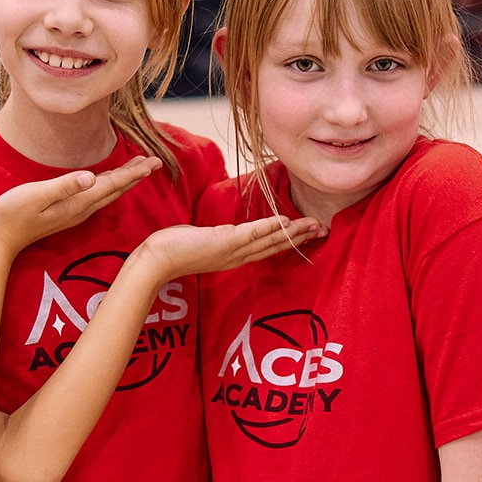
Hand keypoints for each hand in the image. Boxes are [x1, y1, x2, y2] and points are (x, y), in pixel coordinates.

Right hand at [0, 156, 161, 249]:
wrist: (0, 238)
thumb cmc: (13, 213)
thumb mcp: (36, 195)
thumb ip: (64, 186)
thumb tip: (91, 177)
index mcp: (78, 202)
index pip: (112, 184)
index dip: (134, 172)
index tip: (153, 161)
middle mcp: (81, 209)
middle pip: (116, 189)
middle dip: (136, 175)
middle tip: (155, 161)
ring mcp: (75, 212)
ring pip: (108, 193)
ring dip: (125, 180)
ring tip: (140, 169)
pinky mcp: (68, 212)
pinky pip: (97, 196)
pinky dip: (110, 185)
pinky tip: (111, 182)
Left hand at [132, 215, 325, 279]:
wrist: (157, 260)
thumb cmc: (174, 249)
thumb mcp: (202, 240)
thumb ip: (217, 236)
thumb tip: (223, 231)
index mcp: (234, 256)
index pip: (267, 247)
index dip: (289, 240)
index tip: (307, 232)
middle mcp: (238, 257)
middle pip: (276, 246)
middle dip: (300, 237)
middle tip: (323, 228)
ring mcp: (233, 251)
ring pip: (269, 240)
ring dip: (293, 232)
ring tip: (314, 224)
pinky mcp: (225, 242)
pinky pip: (252, 234)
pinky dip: (270, 227)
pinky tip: (286, 221)